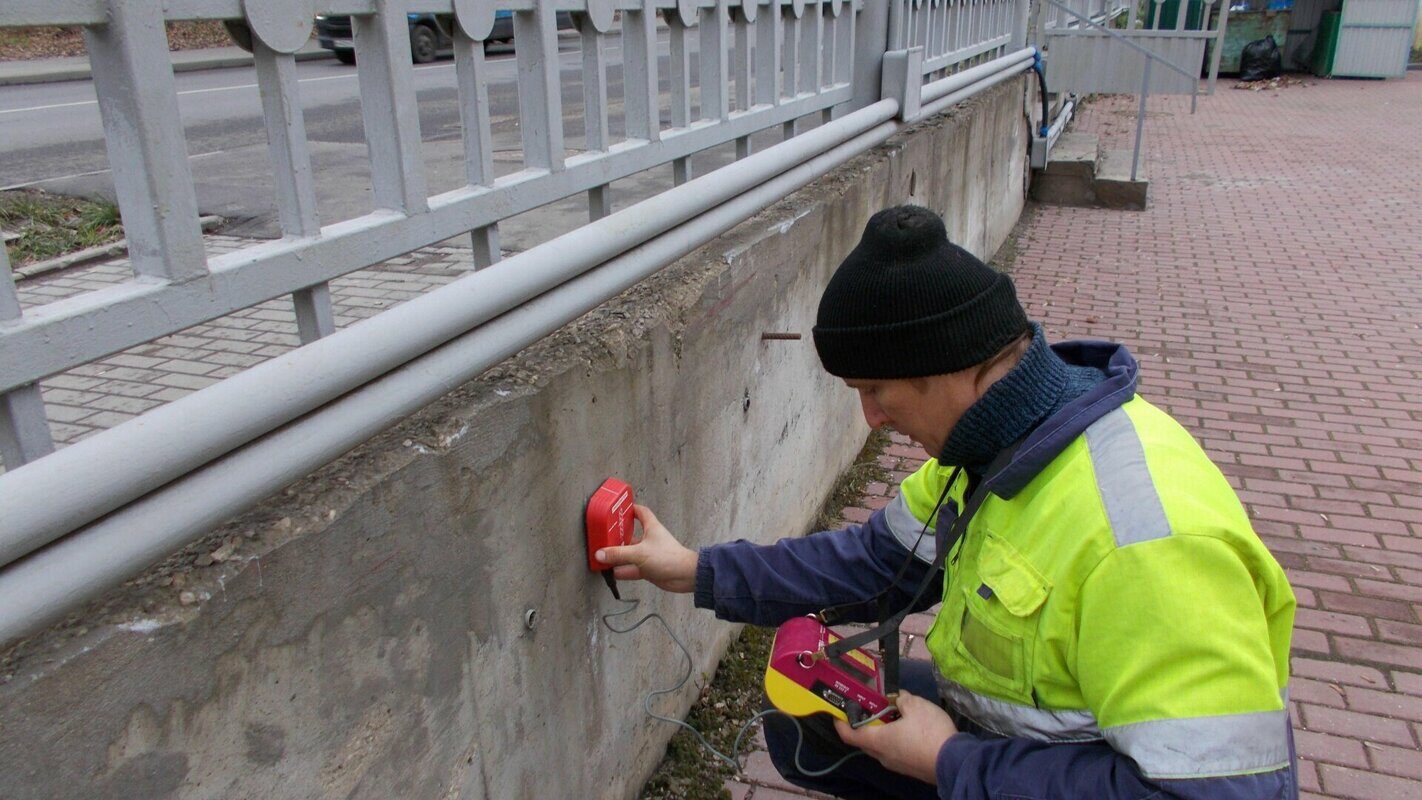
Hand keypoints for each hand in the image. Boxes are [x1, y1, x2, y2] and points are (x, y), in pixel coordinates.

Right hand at [594, 505, 698, 592]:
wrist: (684, 576)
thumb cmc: (669, 557)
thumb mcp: (639, 553)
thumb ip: (618, 554)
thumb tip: (600, 554)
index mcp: (651, 528)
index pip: (641, 512)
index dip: (630, 509)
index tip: (618, 510)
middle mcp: (649, 540)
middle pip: (630, 535)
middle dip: (617, 537)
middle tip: (603, 538)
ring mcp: (648, 555)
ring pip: (629, 554)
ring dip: (618, 557)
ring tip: (603, 557)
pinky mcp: (648, 569)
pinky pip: (632, 568)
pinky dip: (623, 571)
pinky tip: (612, 573)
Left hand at [834, 691, 957, 784]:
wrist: (954, 761)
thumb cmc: (929, 732)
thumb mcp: (915, 705)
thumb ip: (900, 698)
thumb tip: (896, 698)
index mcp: (878, 741)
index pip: (849, 734)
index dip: (840, 723)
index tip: (839, 711)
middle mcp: (882, 756)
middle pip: (864, 740)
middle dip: (864, 724)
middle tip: (869, 707)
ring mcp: (896, 764)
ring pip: (880, 746)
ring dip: (881, 731)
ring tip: (892, 714)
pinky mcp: (908, 768)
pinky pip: (894, 752)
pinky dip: (894, 739)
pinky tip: (908, 727)